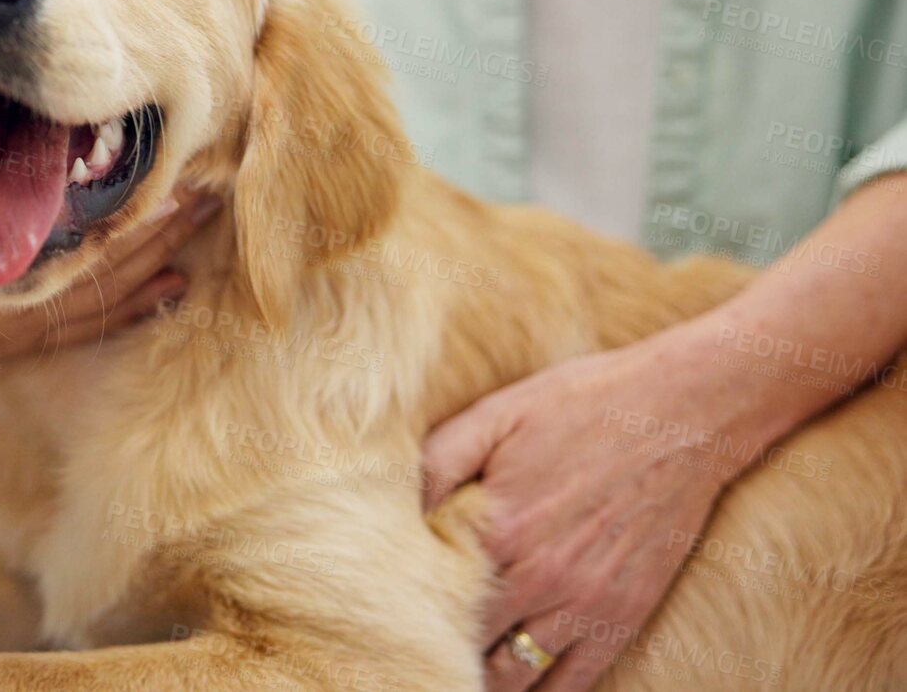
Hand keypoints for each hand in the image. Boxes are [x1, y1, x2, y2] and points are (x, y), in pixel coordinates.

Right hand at [0, 123, 218, 374]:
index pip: (75, 227)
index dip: (130, 197)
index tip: (175, 161)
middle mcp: (15, 298)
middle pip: (110, 261)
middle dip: (163, 222)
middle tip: (213, 184)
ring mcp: (20, 325)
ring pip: (110, 294)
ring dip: (159, 255)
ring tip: (204, 218)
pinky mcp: (17, 339)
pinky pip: (91, 324)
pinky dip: (137, 305)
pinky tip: (174, 286)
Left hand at [421, 318, 804, 690]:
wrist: (684, 414)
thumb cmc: (582, 405)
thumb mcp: (495, 415)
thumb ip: (436, 463)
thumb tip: (390, 506)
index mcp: (497, 528)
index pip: (426, 595)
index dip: (401, 606)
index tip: (384, 609)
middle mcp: (538, 576)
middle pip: (464, 643)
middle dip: (434, 645)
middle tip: (411, 643)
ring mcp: (584, 603)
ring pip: (512, 676)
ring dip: (479, 678)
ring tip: (454, 668)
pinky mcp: (623, 617)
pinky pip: (573, 684)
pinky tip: (514, 685)